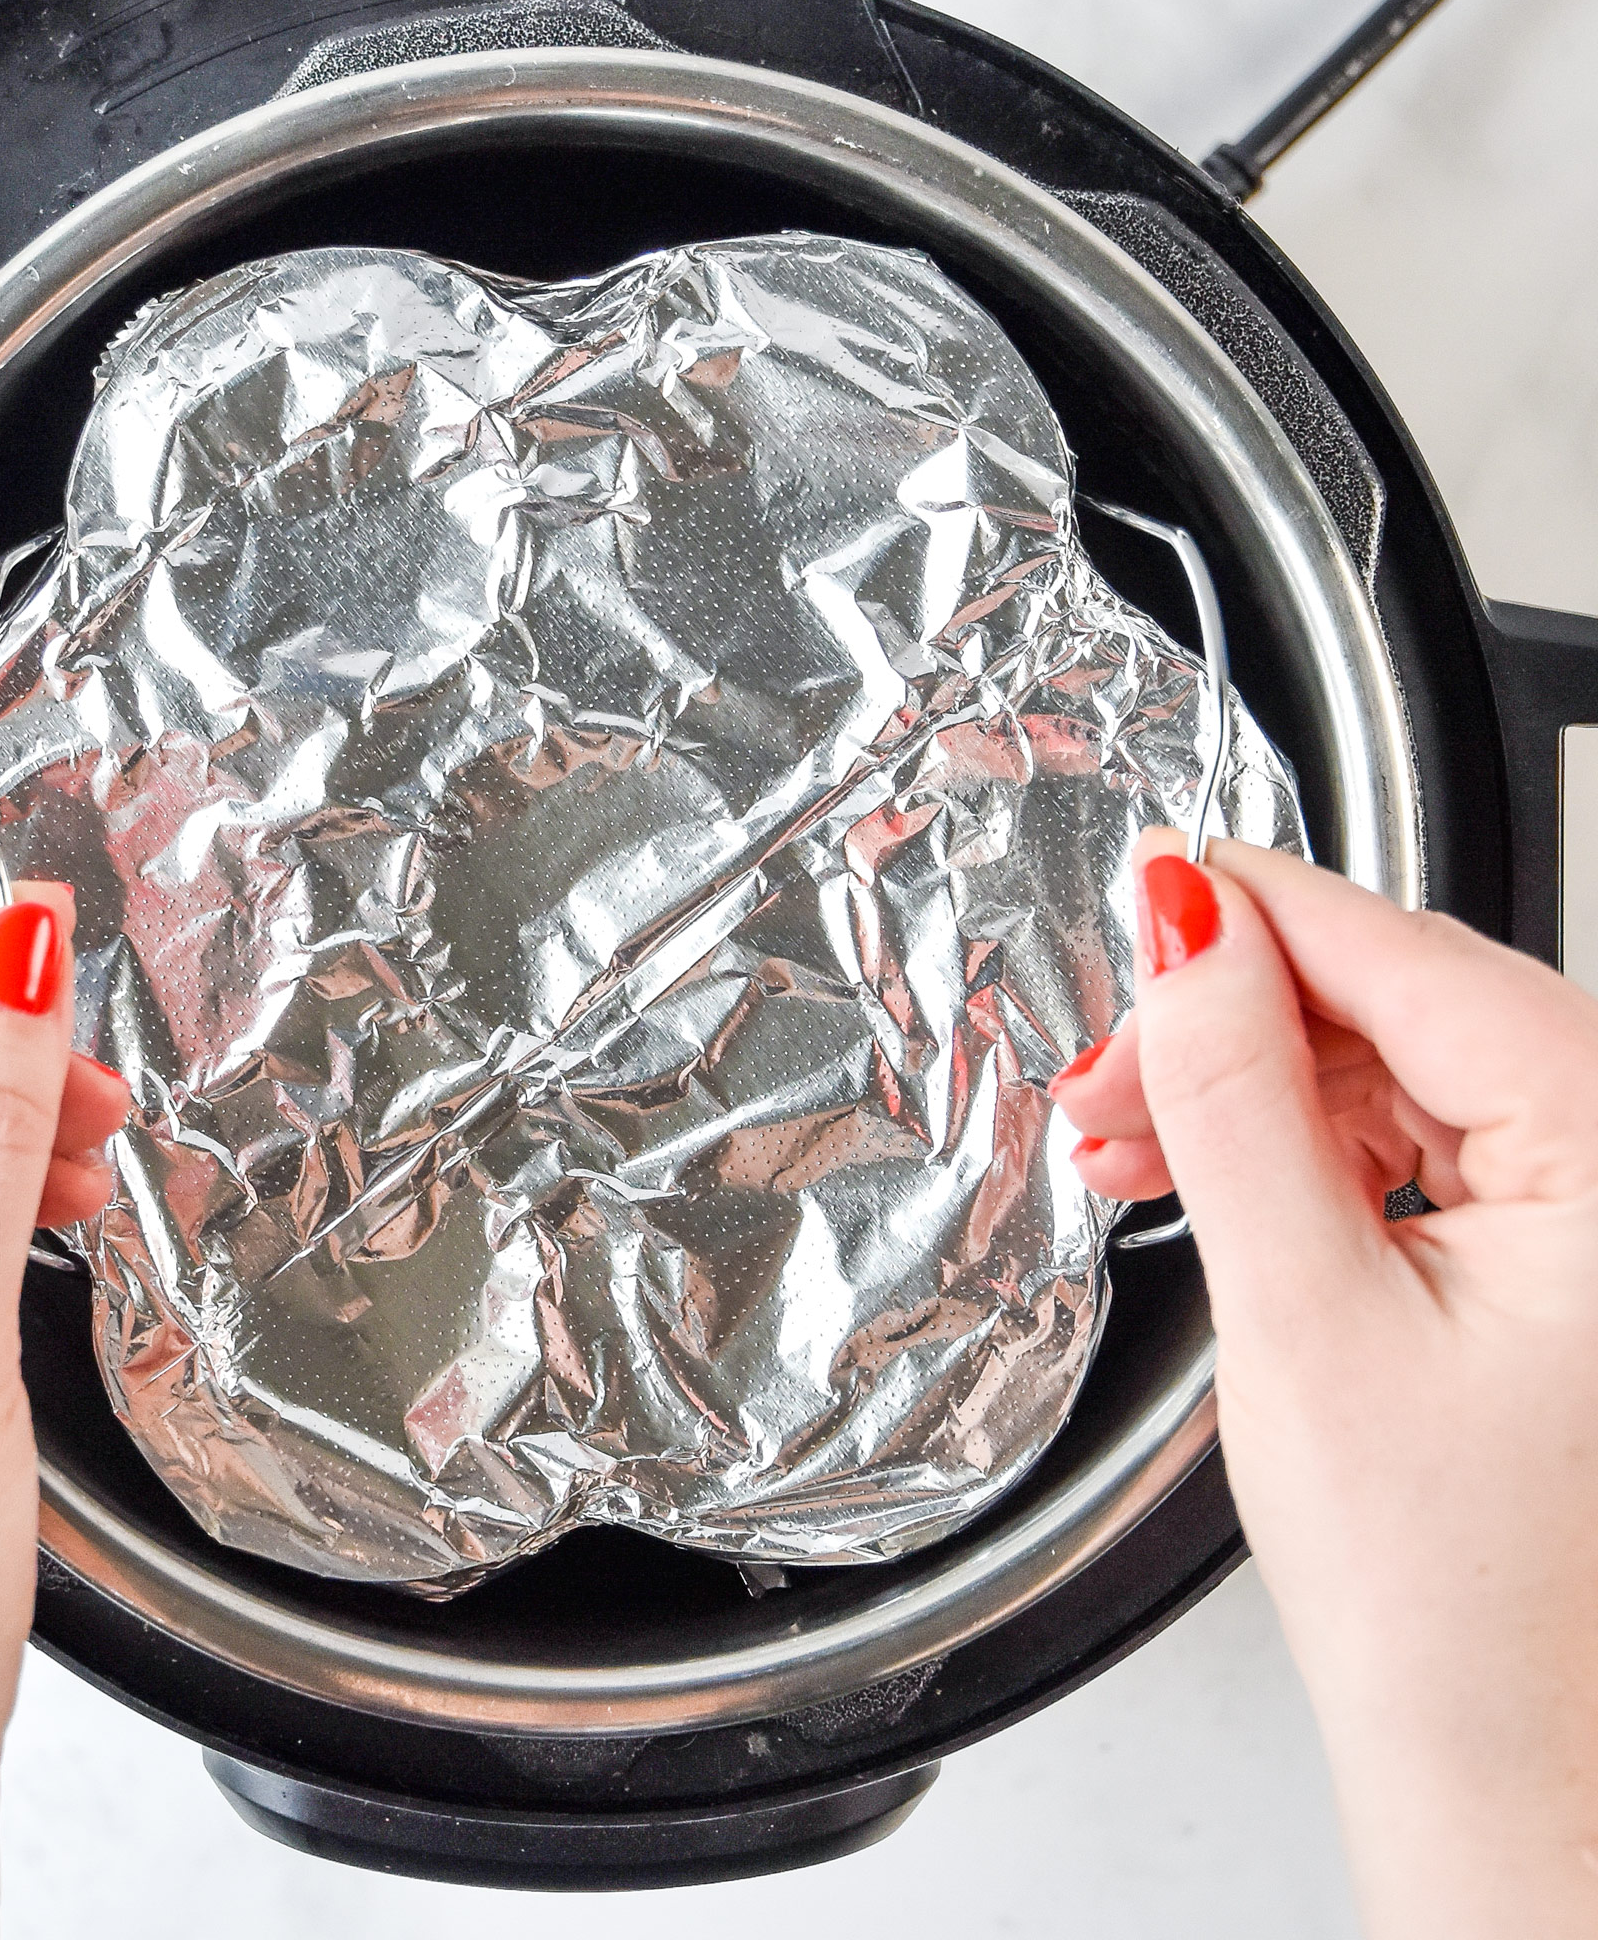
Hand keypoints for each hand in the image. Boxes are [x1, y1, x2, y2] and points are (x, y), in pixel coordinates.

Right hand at [1052, 828, 1597, 1939]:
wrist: (1510, 1758)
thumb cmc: (1453, 1595)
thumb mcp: (1306, 1313)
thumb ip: (1234, 1097)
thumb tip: (1188, 928)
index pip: (1406, 952)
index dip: (1245, 916)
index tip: (1132, 892)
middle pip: (1395, 1001)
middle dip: (1228, 1027)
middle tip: (1100, 1082)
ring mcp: (1595, 1199)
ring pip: (1390, 1064)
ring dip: (1247, 1093)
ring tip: (1131, 1147)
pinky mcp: (1557, 1244)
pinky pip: (1409, 1137)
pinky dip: (1296, 1150)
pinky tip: (1210, 1181)